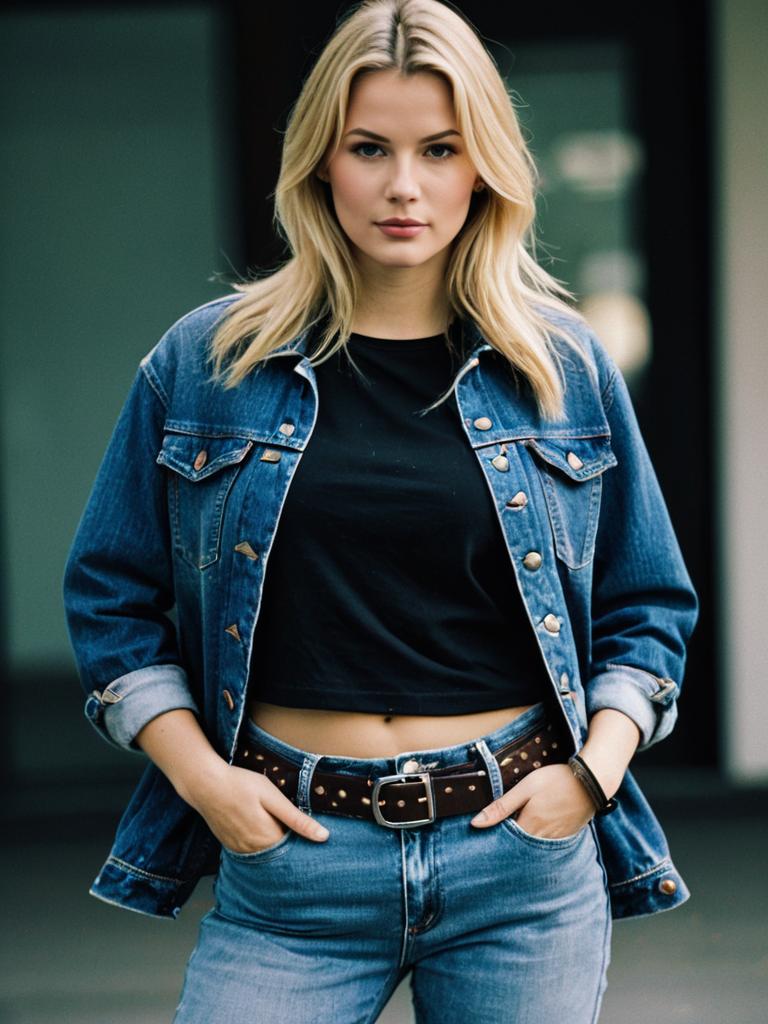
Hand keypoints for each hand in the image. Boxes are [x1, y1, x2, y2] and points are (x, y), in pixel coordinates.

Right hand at [186, 761, 329, 852]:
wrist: (205, 784)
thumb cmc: (241, 784)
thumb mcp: (273, 796)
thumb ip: (297, 819)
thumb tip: (324, 836)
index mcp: (269, 838)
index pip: (295, 851)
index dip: (306, 842)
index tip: (315, 838)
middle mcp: (254, 850)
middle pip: (280, 854)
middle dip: (291, 845)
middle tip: (295, 828)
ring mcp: (240, 849)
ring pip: (266, 853)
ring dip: (275, 845)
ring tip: (279, 827)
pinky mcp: (230, 845)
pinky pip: (251, 851)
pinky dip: (260, 844)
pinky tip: (261, 828)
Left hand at [470, 764, 595, 838]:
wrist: (593, 781)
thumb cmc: (557, 780)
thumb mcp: (525, 788)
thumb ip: (501, 807)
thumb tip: (475, 823)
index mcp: (529, 826)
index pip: (505, 841)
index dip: (495, 837)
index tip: (484, 836)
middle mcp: (543, 838)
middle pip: (520, 846)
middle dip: (509, 842)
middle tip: (498, 837)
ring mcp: (558, 838)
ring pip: (535, 845)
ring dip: (525, 841)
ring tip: (518, 830)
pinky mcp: (569, 834)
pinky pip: (550, 842)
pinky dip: (541, 839)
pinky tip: (539, 827)